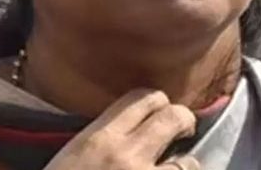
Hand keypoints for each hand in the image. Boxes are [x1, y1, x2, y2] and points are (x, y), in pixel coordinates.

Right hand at [43, 89, 200, 169]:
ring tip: (180, 169)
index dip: (157, 101)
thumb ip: (102, 142)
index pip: (140, 98)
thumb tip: (136, 132)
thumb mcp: (72, 159)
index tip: (160, 109)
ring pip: (188, 164)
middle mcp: (125, 156)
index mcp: (98, 139)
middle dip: (182, 120)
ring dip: (187, 166)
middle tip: (184, 129)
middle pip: (172, 118)